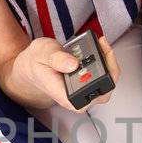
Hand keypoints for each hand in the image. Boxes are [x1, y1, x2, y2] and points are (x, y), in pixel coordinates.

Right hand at [2, 34, 118, 112]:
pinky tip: (100, 46)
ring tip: (101, 43)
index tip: (99, 61)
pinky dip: (105, 60)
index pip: (88, 99)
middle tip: (102, 45)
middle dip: (109, 66)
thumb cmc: (36, 63)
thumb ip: (56, 59)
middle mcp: (76, 97)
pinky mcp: (88, 83)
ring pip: (106, 83)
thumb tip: (73, 64)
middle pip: (104, 91)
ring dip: (108, 62)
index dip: (100, 83)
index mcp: (64, 95)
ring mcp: (84, 91)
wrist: (32, 67)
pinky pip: (103, 75)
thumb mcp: (41, 54)